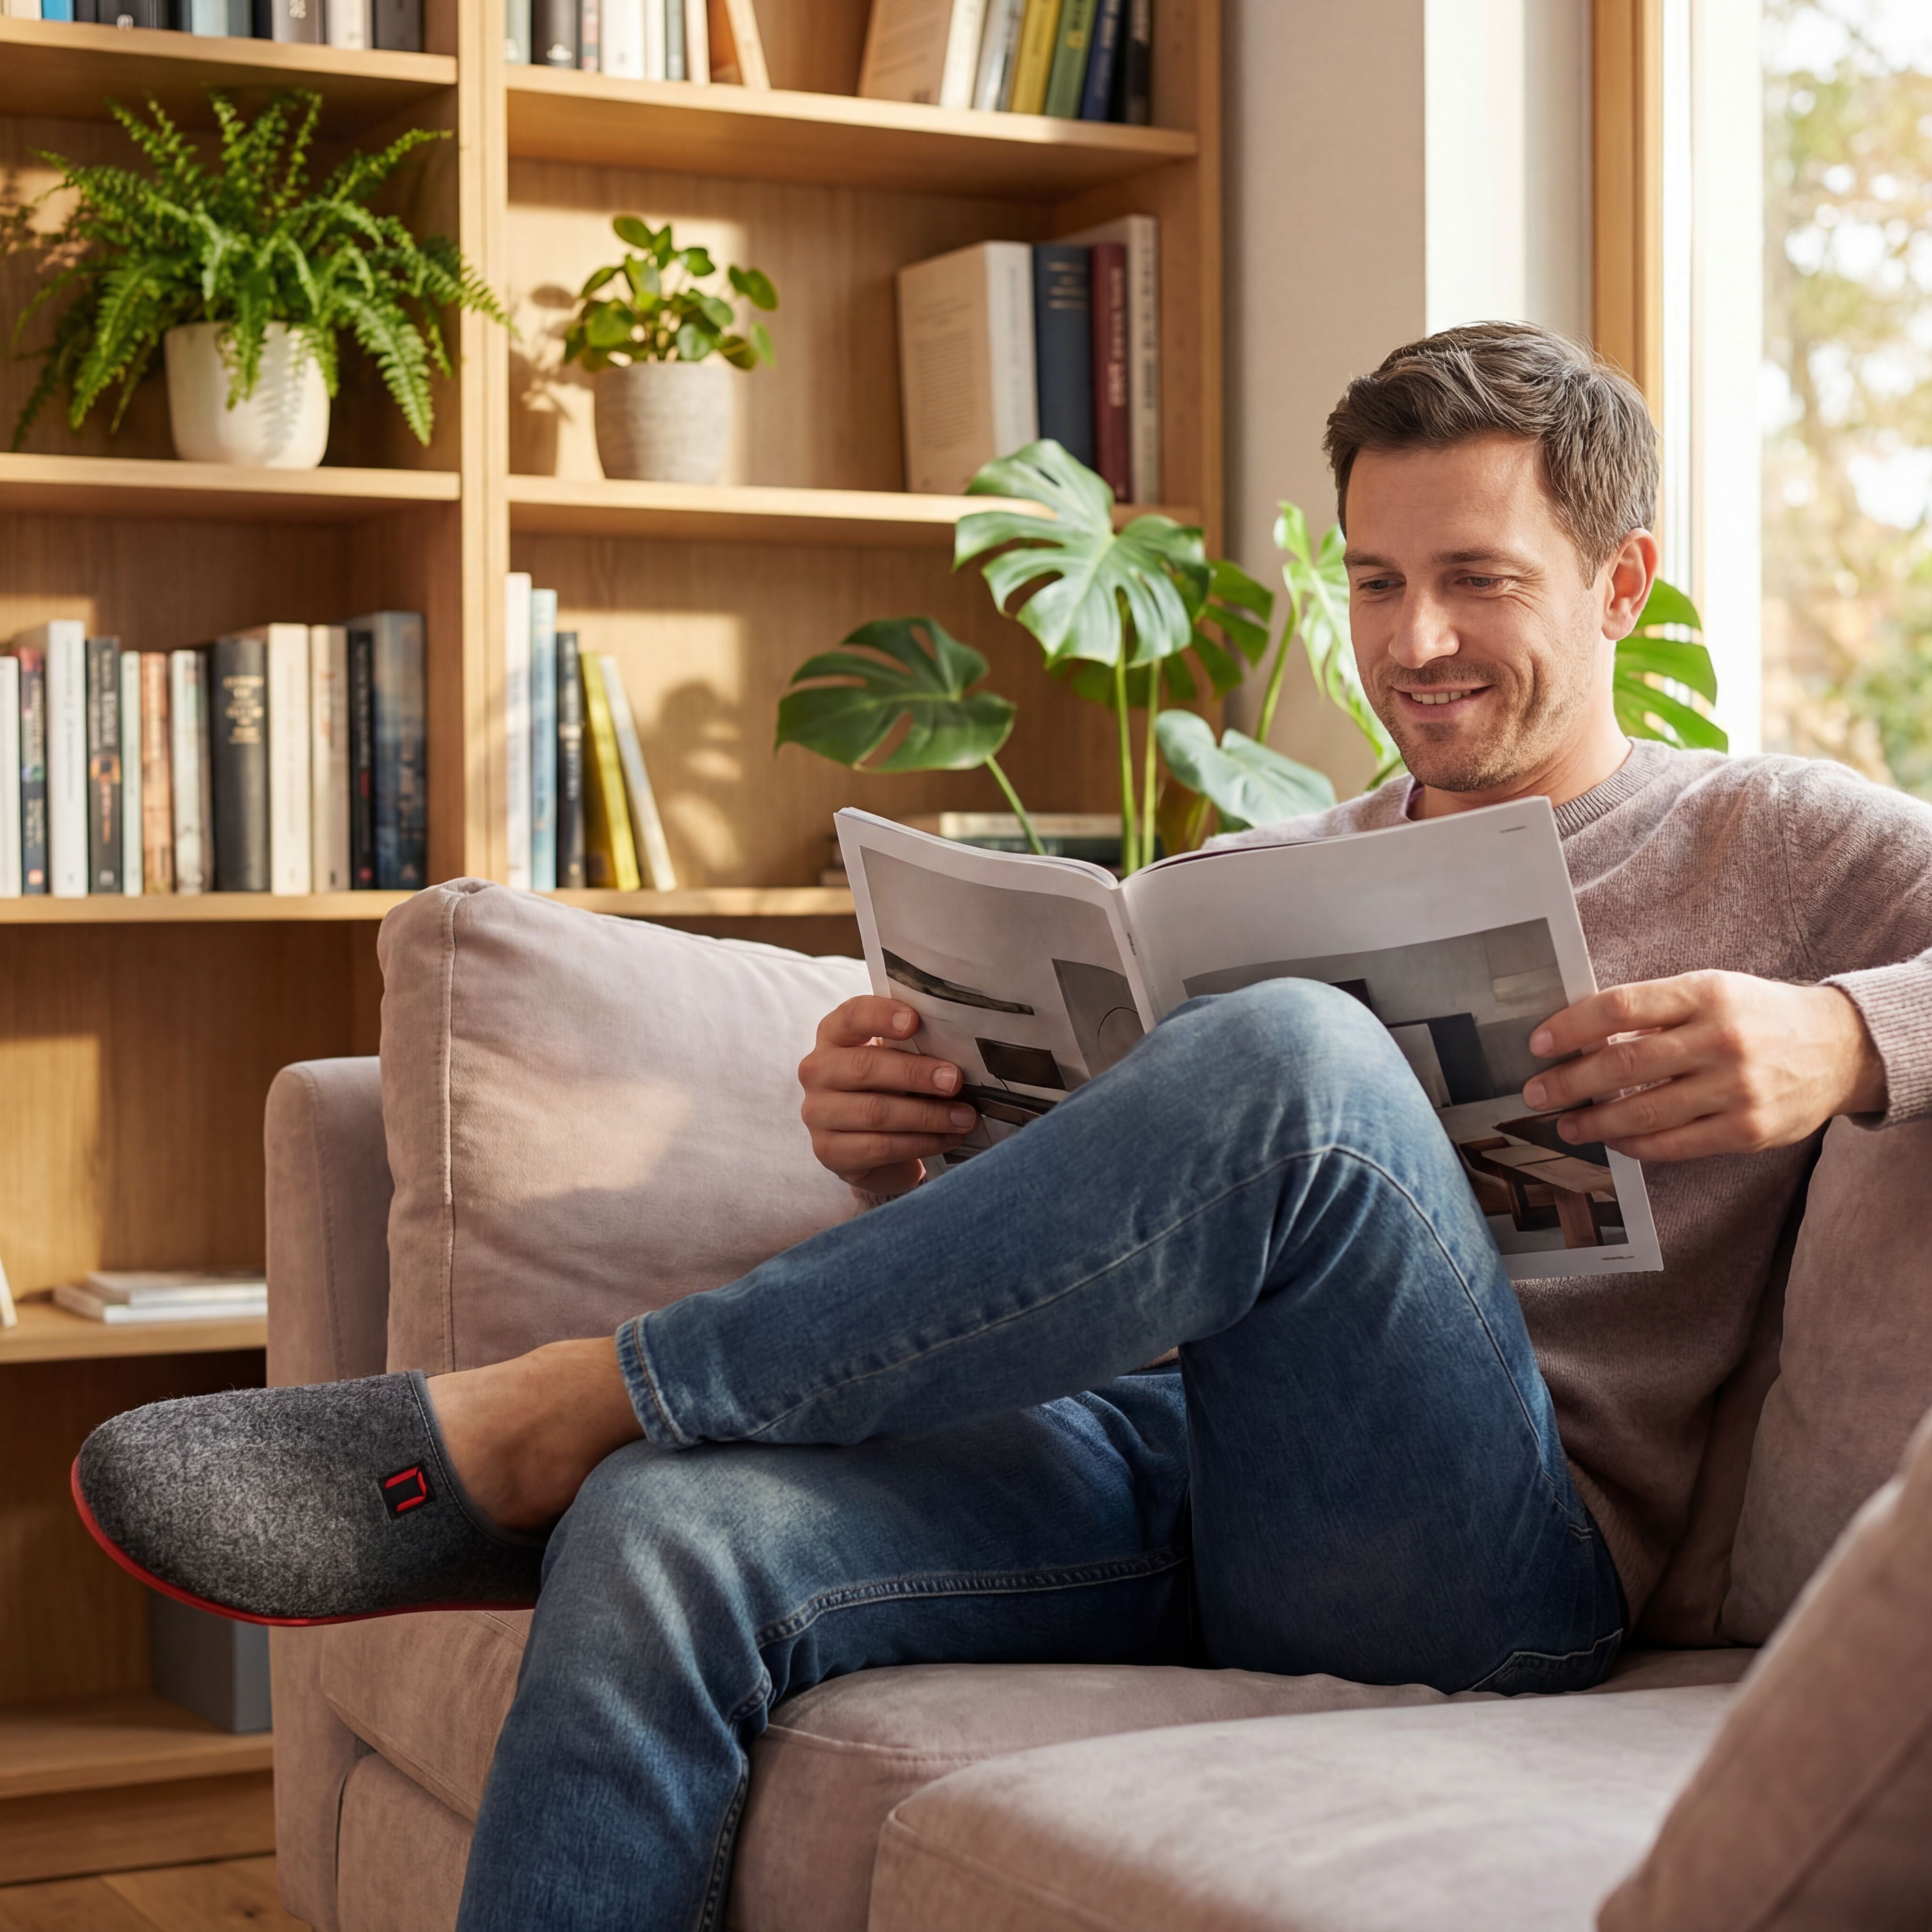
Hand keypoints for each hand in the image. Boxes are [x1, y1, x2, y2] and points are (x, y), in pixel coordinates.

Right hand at [798, 996, 977, 1193]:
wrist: (867, 1143)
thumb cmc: (889, 1086)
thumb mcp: (897, 1058)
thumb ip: (913, 1046)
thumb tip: (959, 1046)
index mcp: (833, 1035)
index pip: (851, 1016)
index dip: (880, 1016)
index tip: (914, 1021)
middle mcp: (817, 1070)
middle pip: (864, 1067)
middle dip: (915, 1074)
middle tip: (955, 1080)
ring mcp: (816, 1113)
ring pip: (875, 1112)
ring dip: (927, 1116)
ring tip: (964, 1117)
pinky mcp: (828, 1151)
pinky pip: (879, 1147)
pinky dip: (920, 1144)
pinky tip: (948, 1139)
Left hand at [1521, 970, 1886, 1161]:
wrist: (1838, 1049)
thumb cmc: (1757, 1018)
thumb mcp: (1711, 993)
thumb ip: (1655, 1012)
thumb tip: (1583, 1036)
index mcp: (1705, 994)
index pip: (1620, 1007)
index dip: (1571, 1027)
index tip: (1538, 1044)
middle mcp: (1721, 1039)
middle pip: (1623, 1062)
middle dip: (1569, 1082)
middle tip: (1535, 1094)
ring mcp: (1736, 1088)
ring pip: (1644, 1111)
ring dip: (1594, 1122)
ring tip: (1566, 1124)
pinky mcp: (1747, 1130)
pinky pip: (1674, 1144)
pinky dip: (1635, 1145)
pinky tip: (1614, 1142)